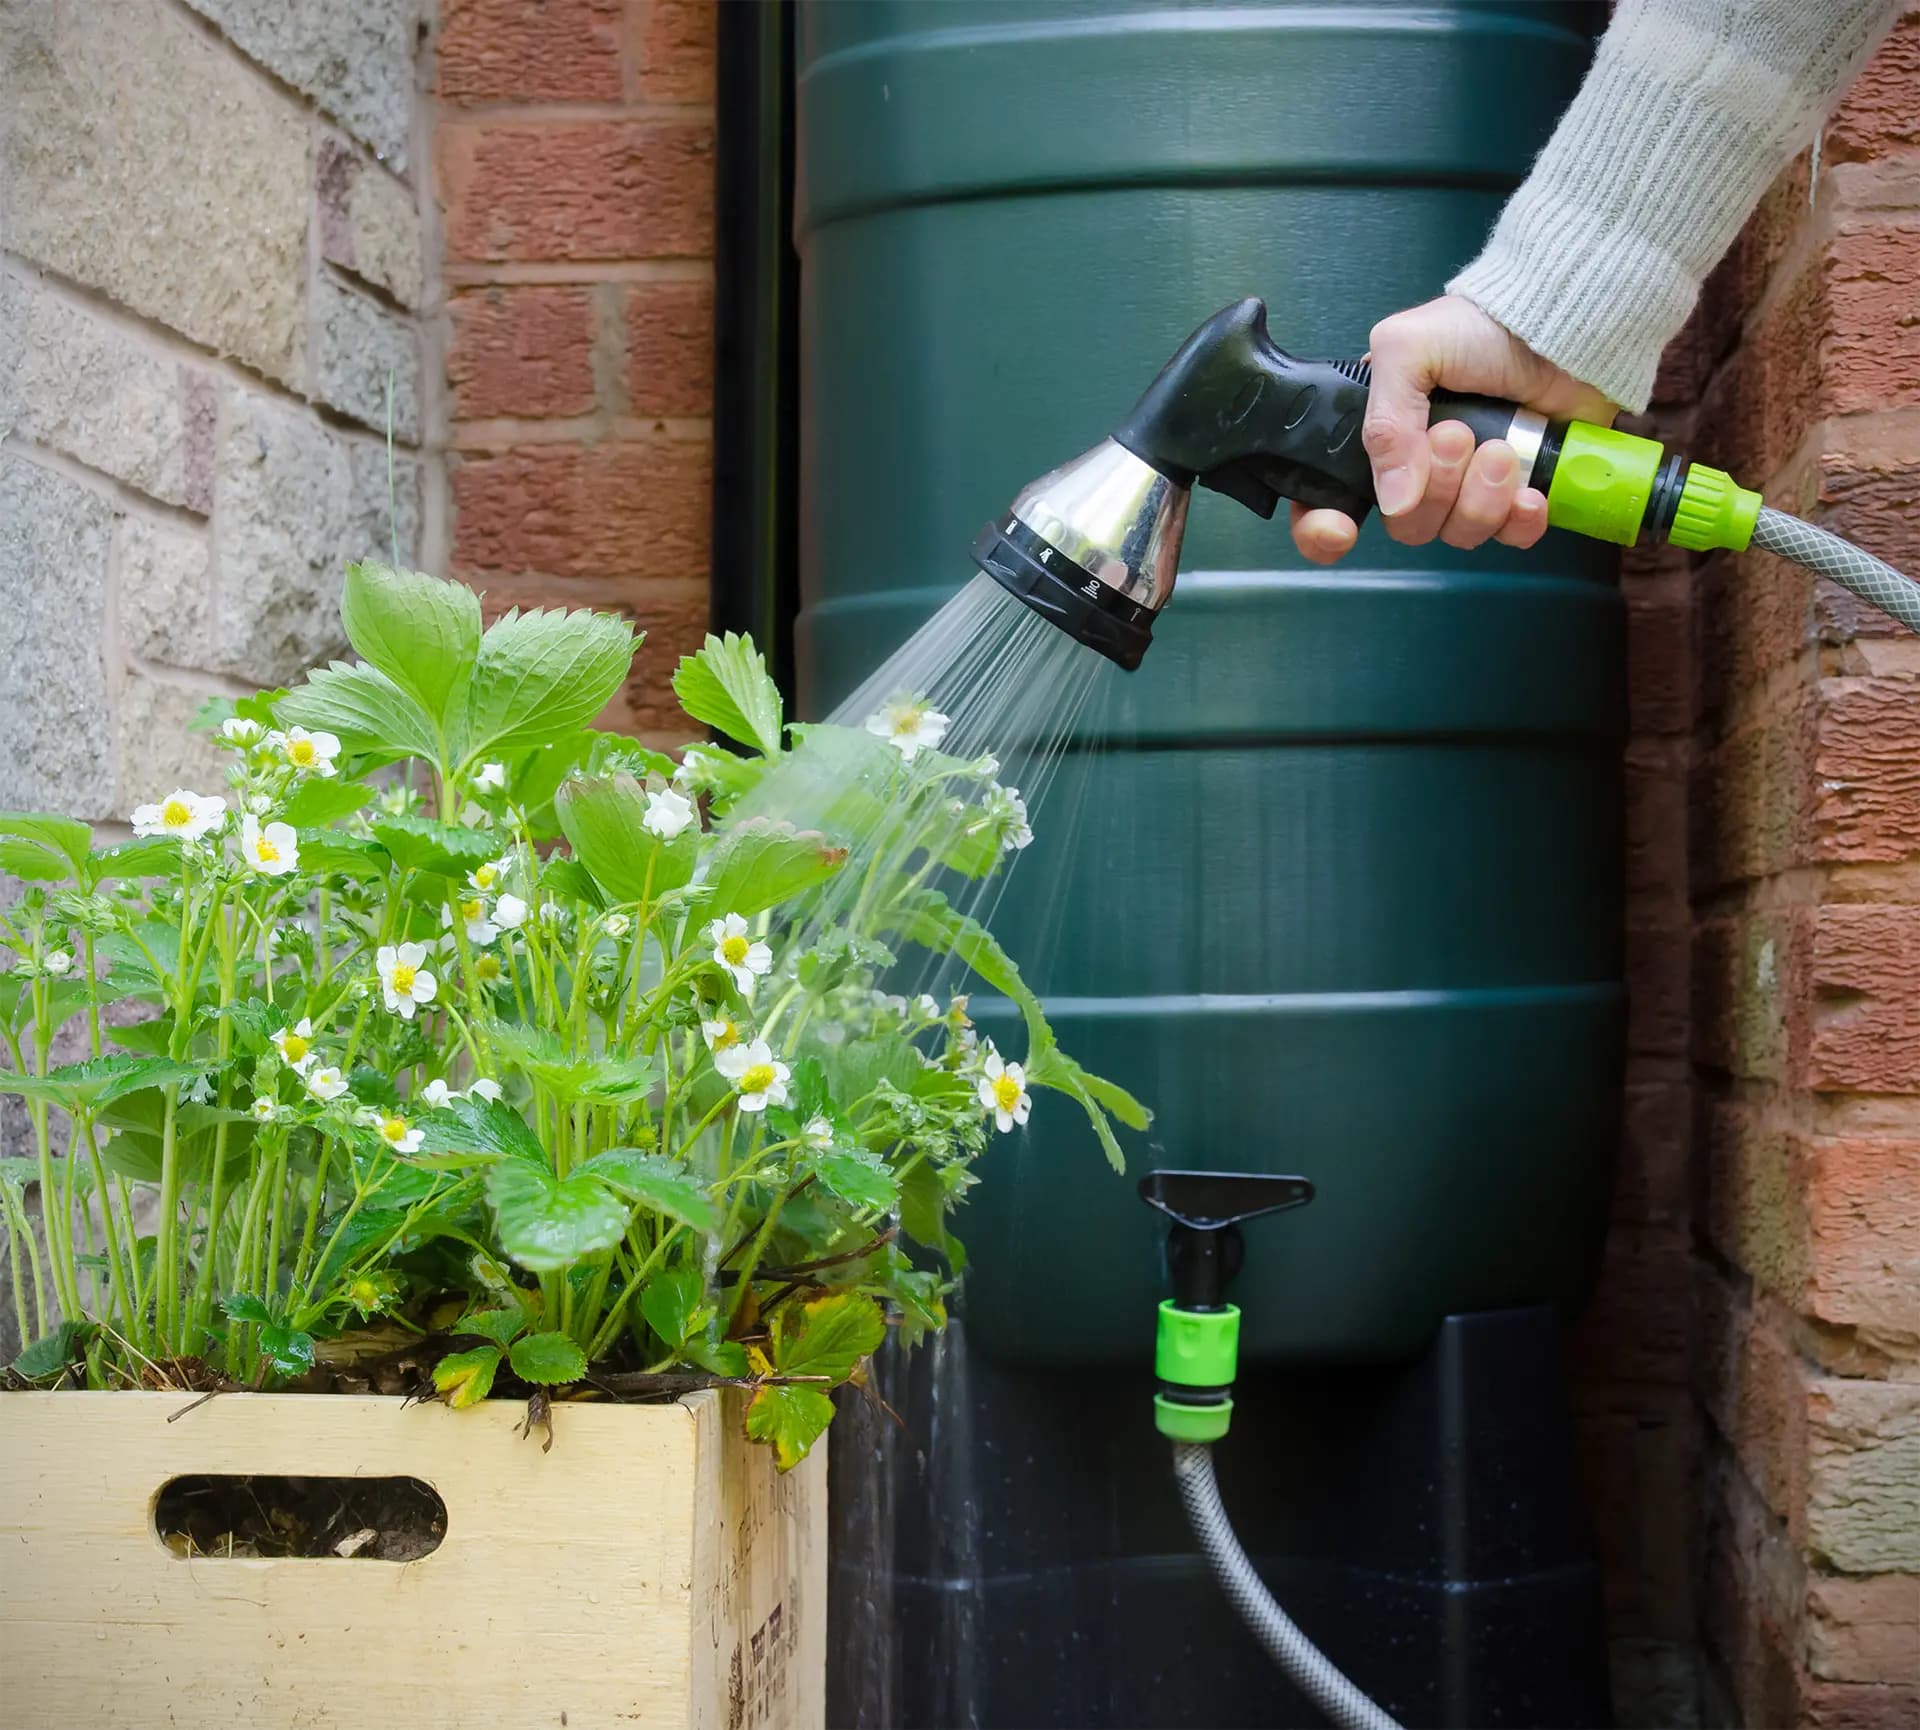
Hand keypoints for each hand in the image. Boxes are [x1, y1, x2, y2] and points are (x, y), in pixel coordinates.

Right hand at [1289, 295, 1617, 565]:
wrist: (1563, 328)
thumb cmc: (1480, 327)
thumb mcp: (1407, 349)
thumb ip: (1385, 423)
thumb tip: (1394, 501)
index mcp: (1379, 436)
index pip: (1331, 501)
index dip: (1324, 527)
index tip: (1348, 526)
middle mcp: (1417, 469)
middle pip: (1405, 524)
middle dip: (1436, 487)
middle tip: (1460, 435)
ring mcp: (1469, 487)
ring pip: (1457, 533)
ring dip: (1480, 497)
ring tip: (1501, 449)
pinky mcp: (1518, 496)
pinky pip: (1509, 538)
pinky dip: (1518, 522)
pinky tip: (1528, 492)